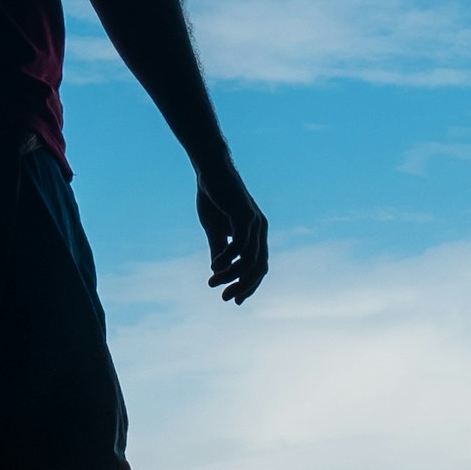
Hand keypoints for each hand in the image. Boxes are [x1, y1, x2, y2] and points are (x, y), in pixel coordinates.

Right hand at [196, 162, 268, 302]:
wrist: (210, 168)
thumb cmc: (214, 196)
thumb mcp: (214, 228)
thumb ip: (218, 248)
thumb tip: (218, 270)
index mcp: (256, 233)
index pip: (259, 266)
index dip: (249, 285)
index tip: (235, 300)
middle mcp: (260, 229)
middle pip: (259, 267)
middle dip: (243, 286)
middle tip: (225, 299)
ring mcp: (255, 222)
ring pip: (248, 259)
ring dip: (231, 275)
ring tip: (213, 283)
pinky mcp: (244, 214)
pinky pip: (239, 244)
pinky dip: (227, 258)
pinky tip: (214, 266)